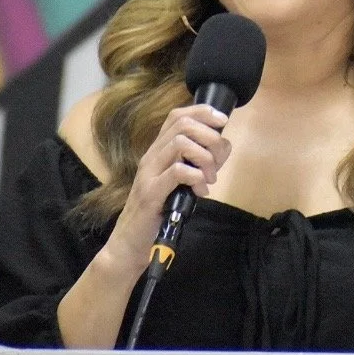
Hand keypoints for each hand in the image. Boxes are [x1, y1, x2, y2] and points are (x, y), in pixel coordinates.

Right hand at [102, 104, 231, 273]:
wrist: (130, 243)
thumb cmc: (158, 212)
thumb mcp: (179, 183)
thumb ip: (195, 164)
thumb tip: (221, 149)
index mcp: (158, 151)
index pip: (178, 116)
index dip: (202, 112)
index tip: (223, 121)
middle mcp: (151, 156)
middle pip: (183, 125)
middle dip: (210, 137)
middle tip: (219, 159)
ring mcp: (149, 173)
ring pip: (181, 144)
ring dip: (205, 158)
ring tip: (210, 178)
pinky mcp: (151, 193)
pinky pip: (178, 171)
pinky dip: (196, 177)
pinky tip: (201, 191)